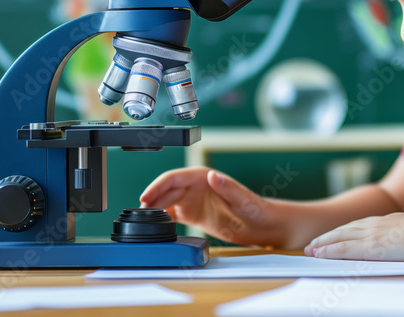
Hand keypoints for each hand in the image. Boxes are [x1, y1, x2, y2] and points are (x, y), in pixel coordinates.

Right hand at [140, 167, 287, 247]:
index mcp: (204, 177)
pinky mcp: (194, 215)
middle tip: (140, 216)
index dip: (157, 187)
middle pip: (166, 191)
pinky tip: (156, 227)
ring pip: (166, 202)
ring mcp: (193, 201)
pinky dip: (162, 219)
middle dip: (151, 200)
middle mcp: (196, 187)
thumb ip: (229, 188)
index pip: (174, 178)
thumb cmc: (256, 209)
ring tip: (144, 223)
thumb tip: (213, 176)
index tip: (145, 198)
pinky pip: (172, 214)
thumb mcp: (243, 200)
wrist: (263, 226)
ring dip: (154, 210)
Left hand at [303, 212, 403, 260]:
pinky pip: (345, 249)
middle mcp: (377, 225)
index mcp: (388, 222)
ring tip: (310, 250)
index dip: (343, 232)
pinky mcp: (373, 247)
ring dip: (323, 244)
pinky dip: (330, 251)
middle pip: (345, 230)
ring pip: (340, 238)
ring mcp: (374, 235)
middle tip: (313, 245)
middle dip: (327, 237)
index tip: (331, 237)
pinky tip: (319, 254)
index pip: (359, 226)